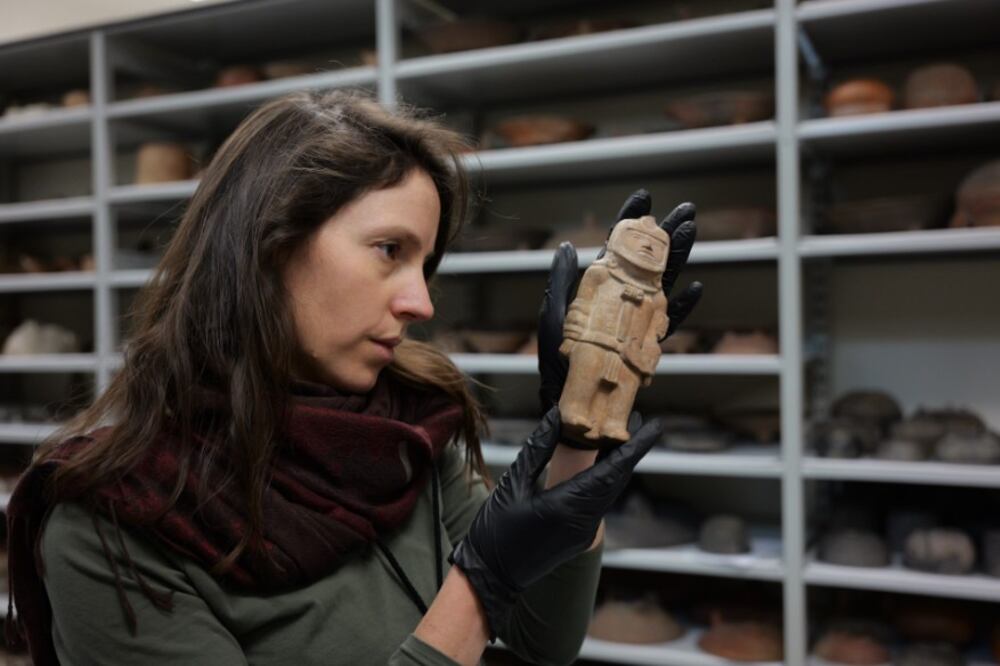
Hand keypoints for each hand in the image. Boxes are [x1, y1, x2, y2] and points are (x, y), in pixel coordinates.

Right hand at [449, 407, 661, 638]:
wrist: (490, 576)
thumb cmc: (495, 530)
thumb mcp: (512, 484)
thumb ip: (538, 448)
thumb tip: (557, 416)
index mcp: (567, 506)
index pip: (612, 470)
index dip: (635, 447)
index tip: (654, 425)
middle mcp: (584, 521)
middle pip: (616, 479)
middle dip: (629, 449)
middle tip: (636, 418)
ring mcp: (584, 532)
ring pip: (609, 491)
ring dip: (617, 463)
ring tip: (618, 433)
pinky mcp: (580, 536)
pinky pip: (599, 502)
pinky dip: (603, 479)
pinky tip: (599, 461)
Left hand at [538, 189, 703, 409]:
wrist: (573, 408)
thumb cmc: (559, 365)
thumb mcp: (555, 319)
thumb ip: (562, 283)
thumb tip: (568, 246)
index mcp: (599, 291)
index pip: (617, 249)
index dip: (630, 222)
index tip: (643, 196)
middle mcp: (622, 301)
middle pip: (649, 261)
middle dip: (666, 234)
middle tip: (686, 210)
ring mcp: (638, 322)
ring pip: (664, 283)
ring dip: (680, 259)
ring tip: (693, 233)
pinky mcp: (648, 345)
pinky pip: (670, 323)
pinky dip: (684, 307)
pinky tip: (696, 289)